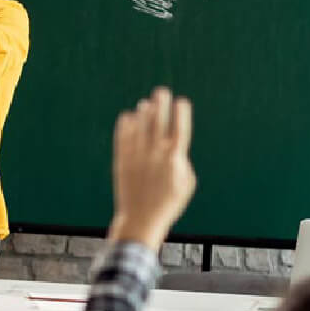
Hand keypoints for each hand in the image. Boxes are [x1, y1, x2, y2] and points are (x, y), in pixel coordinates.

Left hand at [108, 88, 195, 248]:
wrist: (141, 219)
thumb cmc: (168, 203)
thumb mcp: (186, 184)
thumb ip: (183, 162)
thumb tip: (175, 148)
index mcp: (174, 159)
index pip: (179, 130)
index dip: (181, 113)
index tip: (182, 101)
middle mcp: (155, 154)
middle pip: (158, 123)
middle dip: (160, 105)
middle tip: (161, 91)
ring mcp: (137, 157)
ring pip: (140, 127)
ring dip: (143, 113)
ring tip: (145, 103)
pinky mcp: (122, 161)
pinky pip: (123, 138)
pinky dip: (125, 126)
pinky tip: (128, 116)